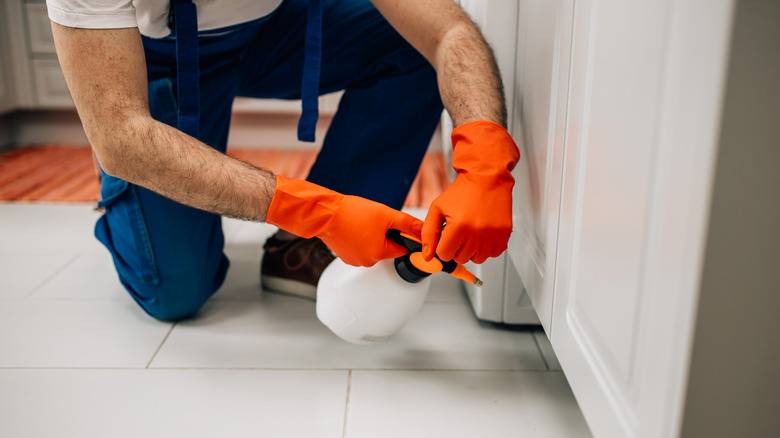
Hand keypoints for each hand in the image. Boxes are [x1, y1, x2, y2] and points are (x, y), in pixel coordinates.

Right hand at [266, 176, 421, 266]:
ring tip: (362, 222)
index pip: (402, 249)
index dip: (401, 236)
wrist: (324, 212)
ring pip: (372, 248)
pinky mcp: (344, 255)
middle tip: (376, 221)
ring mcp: (353, 260)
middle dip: (385, 236)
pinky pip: (359, 248)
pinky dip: (359, 239)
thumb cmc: (351, 213)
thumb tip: (425, 231)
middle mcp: (366, 262)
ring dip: (372, 237)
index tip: (395, 226)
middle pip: (386, 249)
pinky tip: (353, 227)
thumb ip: (408, 224)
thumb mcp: (386, 215)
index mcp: (379, 254)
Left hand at [422, 120, 519, 263]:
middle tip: (460, 230)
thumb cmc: (462, 192)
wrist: (487, 178)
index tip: (448, 234)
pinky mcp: (504, 235)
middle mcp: (477, 234)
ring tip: (471, 231)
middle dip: (457, 247)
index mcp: (458, 227)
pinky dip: (487, 247)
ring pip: (477, 259)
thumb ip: (429, 233)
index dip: (443, 245)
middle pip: (460, 258)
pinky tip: (483, 233)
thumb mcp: (437, 208)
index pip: (444, 255)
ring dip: (472, 249)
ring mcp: (492, 236)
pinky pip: (493, 254)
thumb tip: (428, 257)